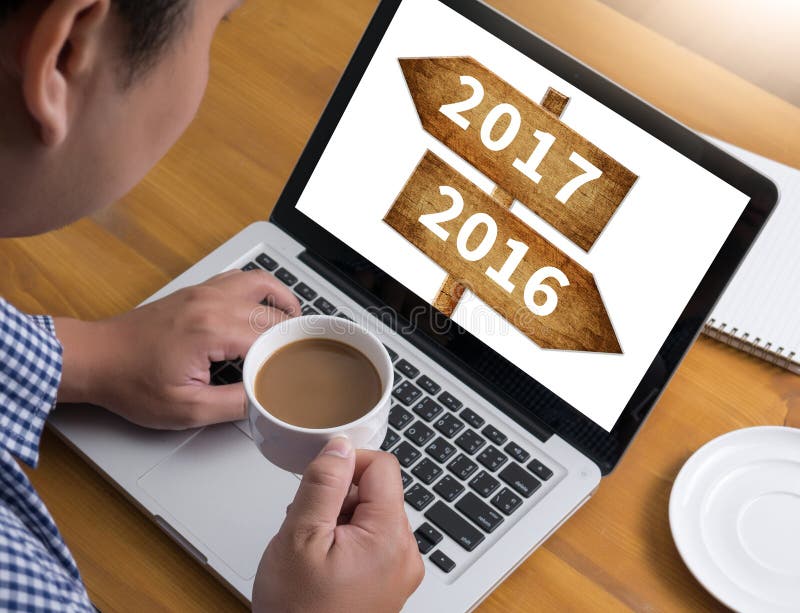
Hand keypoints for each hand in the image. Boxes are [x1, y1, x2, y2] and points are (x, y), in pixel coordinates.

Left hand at [55, 270, 300, 427]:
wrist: (95, 358)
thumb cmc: (131, 382)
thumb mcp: (185, 408)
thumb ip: (233, 404)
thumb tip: (266, 399)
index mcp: (212, 330)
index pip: (272, 339)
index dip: (292, 358)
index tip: (302, 375)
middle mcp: (212, 303)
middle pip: (273, 311)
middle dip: (294, 334)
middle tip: (305, 357)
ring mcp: (204, 291)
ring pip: (262, 281)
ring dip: (284, 301)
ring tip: (297, 325)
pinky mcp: (197, 290)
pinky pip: (241, 278)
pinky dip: (263, 289)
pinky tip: (266, 307)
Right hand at [254, 438, 423, 612]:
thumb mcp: (300, 536)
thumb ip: (323, 484)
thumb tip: (340, 445)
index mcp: (390, 537)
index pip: (383, 466)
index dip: (348, 463)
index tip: (319, 478)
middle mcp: (405, 553)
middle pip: (378, 492)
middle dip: (339, 497)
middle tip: (307, 524)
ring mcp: (399, 571)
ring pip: (371, 516)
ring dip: (338, 519)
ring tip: (311, 548)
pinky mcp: (388, 584)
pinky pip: (370, 543)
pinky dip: (344, 541)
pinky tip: (320, 561)